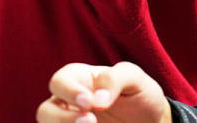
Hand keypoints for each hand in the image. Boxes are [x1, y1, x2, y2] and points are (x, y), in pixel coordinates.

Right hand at [36, 62, 171, 122]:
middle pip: (46, 111)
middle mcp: (67, 104)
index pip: (59, 83)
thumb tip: (97, 99)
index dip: (69, 92)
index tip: (89, 103)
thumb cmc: (138, 94)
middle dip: (62, 118)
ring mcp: (71, 122)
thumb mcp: (134, 78)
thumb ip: (115, 79)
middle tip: (90, 121)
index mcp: (76, 80)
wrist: (150, 121)